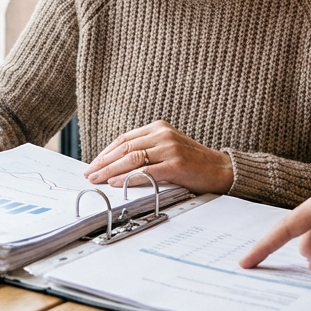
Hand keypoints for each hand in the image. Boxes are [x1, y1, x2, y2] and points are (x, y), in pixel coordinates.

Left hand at [83, 120, 233, 194]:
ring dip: (111, 170)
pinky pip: (146, 172)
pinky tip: (116, 182)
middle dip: (103, 162)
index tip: (93, 164)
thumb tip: (116, 164)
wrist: (221, 169)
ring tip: (97, 179)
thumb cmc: (192, 162)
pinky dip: (128, 178)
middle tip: (89, 173)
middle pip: (125, 148)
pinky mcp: (176, 165)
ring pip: (132, 158)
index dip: (105, 152)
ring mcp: (170, 149)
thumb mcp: (167, 148)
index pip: (124, 139)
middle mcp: (163, 135)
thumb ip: (146, 150)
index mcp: (158, 128)